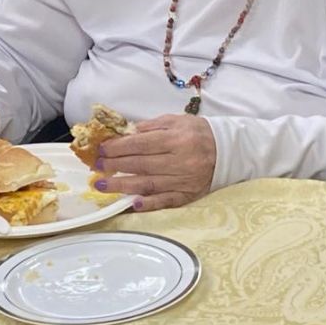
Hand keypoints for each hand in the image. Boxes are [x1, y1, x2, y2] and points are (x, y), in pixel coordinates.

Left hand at [94, 114, 215, 210]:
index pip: (141, 144)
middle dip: (115, 165)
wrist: (228, 151)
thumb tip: (127, 134)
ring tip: (102, 185)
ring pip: (149, 184)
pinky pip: (166, 201)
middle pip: (141, 164)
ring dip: (123, 185)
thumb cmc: (200, 133)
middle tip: (97, 166)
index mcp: (177, 139)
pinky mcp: (188, 194)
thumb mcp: (178, 121)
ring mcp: (184, 180)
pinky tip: (133, 203)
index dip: (118, 147)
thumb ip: (152, 126)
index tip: (102, 149)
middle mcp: (180, 161)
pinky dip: (150, 203)